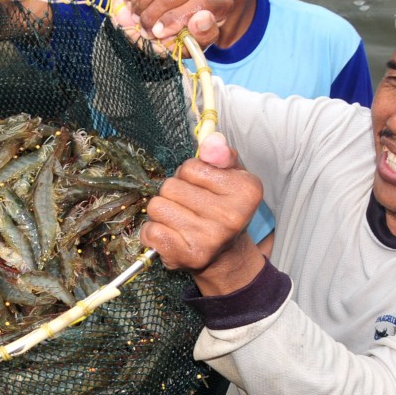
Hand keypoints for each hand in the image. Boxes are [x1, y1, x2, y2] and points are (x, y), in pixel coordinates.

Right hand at [112, 0, 231, 49]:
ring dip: (140, 4)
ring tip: (137, 17)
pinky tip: (132, 2)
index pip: (201, 6)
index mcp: (219, 2)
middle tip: (144, 29)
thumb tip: (201, 20)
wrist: (162, 20)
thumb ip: (201, 37)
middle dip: (152, 16)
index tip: (158, 33)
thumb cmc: (180, 35)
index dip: (175, 20)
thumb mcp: (192, 44)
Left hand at [140, 132, 265, 295]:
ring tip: (180, 220)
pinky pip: (150, 230)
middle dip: (173, 193)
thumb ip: (220, 155)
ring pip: (156, 207)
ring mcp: (209, 238)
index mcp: (245, 190)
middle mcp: (231, 216)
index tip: (201, 189)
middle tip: (189, 206)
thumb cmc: (223, 209)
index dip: (189, 175)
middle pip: (170, 186)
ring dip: (162, 212)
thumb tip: (211, 138)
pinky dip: (153, 231)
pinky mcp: (188, 255)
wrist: (226, 256)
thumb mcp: (230, 177)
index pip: (190, 166)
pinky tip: (171, 235)